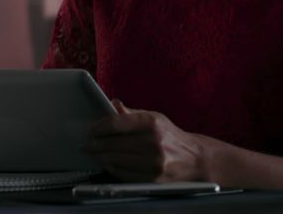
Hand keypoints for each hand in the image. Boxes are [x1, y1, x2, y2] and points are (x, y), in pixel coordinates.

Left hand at [87, 100, 207, 181]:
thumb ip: (132, 113)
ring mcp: (152, 162)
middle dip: (95, 143)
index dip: (98, 127)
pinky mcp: (151, 178)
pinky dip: (111, 167)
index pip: (115, 124)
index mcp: (152, 122)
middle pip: (111, 143)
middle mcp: (153, 142)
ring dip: (101, 156)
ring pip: (113, 159)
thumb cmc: (172, 137)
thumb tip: (113, 104)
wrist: (195, 159)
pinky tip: (109, 162)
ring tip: (96, 152)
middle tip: (87, 143)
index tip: (90, 130)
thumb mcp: (156, 118)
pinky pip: (122, 173)